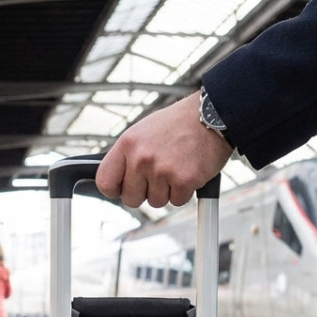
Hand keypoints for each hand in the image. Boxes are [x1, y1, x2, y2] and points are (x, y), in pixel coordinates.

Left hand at [96, 93, 232, 208]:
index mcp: (127, 144)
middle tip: (158, 175)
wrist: (212, 115)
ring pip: (155, 201)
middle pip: (131, 199)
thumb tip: (116, 179)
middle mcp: (142, 158)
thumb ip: (127, 156)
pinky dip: (184, 191)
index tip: (123, 187)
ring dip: (166, 191)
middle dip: (144, 192)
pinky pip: (177, 201)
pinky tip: (188, 171)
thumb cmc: (178, 124)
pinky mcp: (184, 180)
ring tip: (175, 167)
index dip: (115, 189)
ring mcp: (162, 170)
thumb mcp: (143, 131)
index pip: (105, 182)